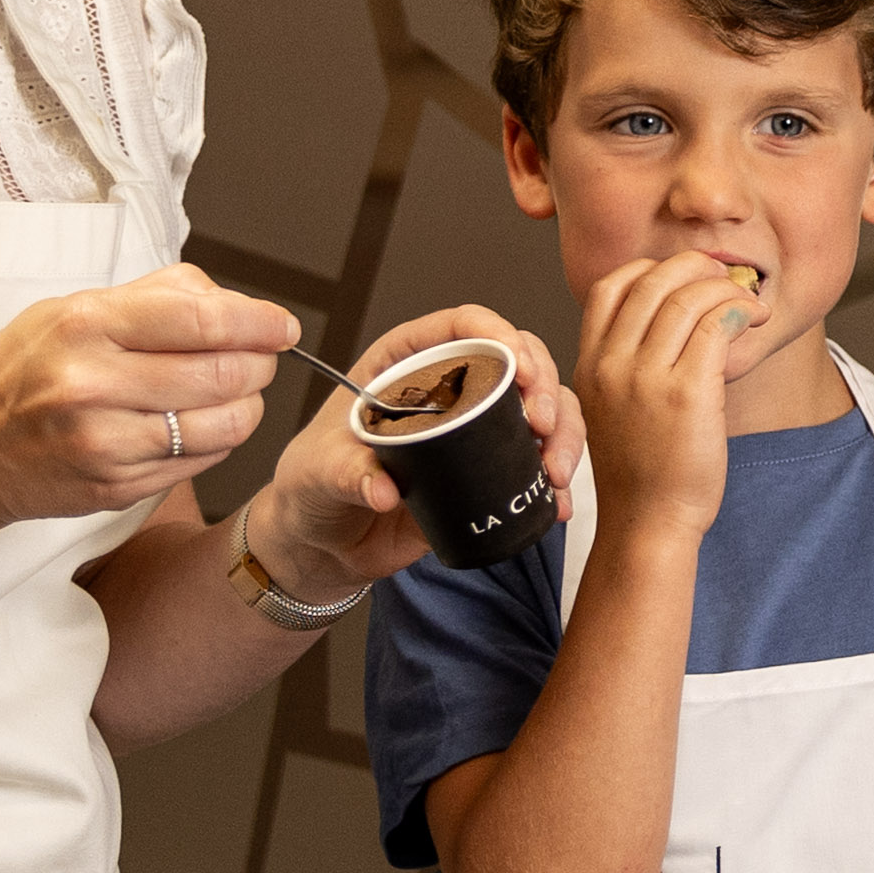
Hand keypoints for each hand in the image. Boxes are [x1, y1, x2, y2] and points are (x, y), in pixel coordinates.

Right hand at [0, 263, 290, 530]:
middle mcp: (93, 385)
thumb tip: (233, 302)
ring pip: (225, 425)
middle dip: (260, 363)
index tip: (281, 325)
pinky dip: (216, 440)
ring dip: (247, 406)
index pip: (202, 318)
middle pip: (226, 373)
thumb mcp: (72, 309)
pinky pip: (200, 461)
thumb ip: (156, 297)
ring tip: (232, 392)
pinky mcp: (115, 488)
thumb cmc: (21, 372)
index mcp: (85, 326)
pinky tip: (196, 424)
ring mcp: (105, 444)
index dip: (259, 321)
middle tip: (259, 357)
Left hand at [241, 302, 565, 604]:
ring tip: (555, 471)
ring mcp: (475, 430)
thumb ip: (345, 474)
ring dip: (562, 433)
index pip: (458, 326)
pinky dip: (556, 481)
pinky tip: (557, 502)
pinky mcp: (490, 473)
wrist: (324, 546)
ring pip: (540, 409)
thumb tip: (384, 489)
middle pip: (516, 360)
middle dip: (543, 385)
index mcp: (403, 364)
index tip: (517, 363)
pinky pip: (537, 463)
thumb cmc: (311, 489)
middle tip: (541, 423)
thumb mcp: (317, 474)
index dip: (496, 333)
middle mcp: (448, 388)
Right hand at [570, 252, 753, 542]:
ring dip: (726, 289)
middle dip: (696, 267)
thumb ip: (628, 366)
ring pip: (688, 299)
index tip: (684, 277)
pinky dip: (738, 310)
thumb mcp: (614, 410)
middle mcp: (611, 365)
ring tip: (749, 303)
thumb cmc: (641, 473)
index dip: (651, 268)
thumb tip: (673, 321)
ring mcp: (646, 379)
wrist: (647, 524)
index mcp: (589, 365)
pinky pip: (715, 326)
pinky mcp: (686, 394)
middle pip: (653, 282)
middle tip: (725, 278)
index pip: (611, 286)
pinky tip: (752, 319)